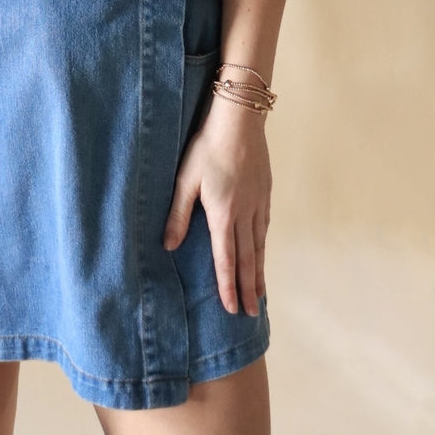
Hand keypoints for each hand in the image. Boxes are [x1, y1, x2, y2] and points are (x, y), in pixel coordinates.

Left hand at [162, 95, 271, 315]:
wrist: (239, 121)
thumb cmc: (207, 147)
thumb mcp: (185, 180)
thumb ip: (178, 214)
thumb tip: (169, 246)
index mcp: (223, 214)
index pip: (226, 259)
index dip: (228, 286)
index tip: (231, 308)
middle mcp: (244, 214)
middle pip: (247, 259)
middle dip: (247, 288)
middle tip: (250, 312)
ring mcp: (258, 204)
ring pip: (259, 246)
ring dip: (258, 271)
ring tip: (259, 292)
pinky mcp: (265, 193)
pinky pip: (265, 229)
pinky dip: (263, 247)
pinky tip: (262, 252)